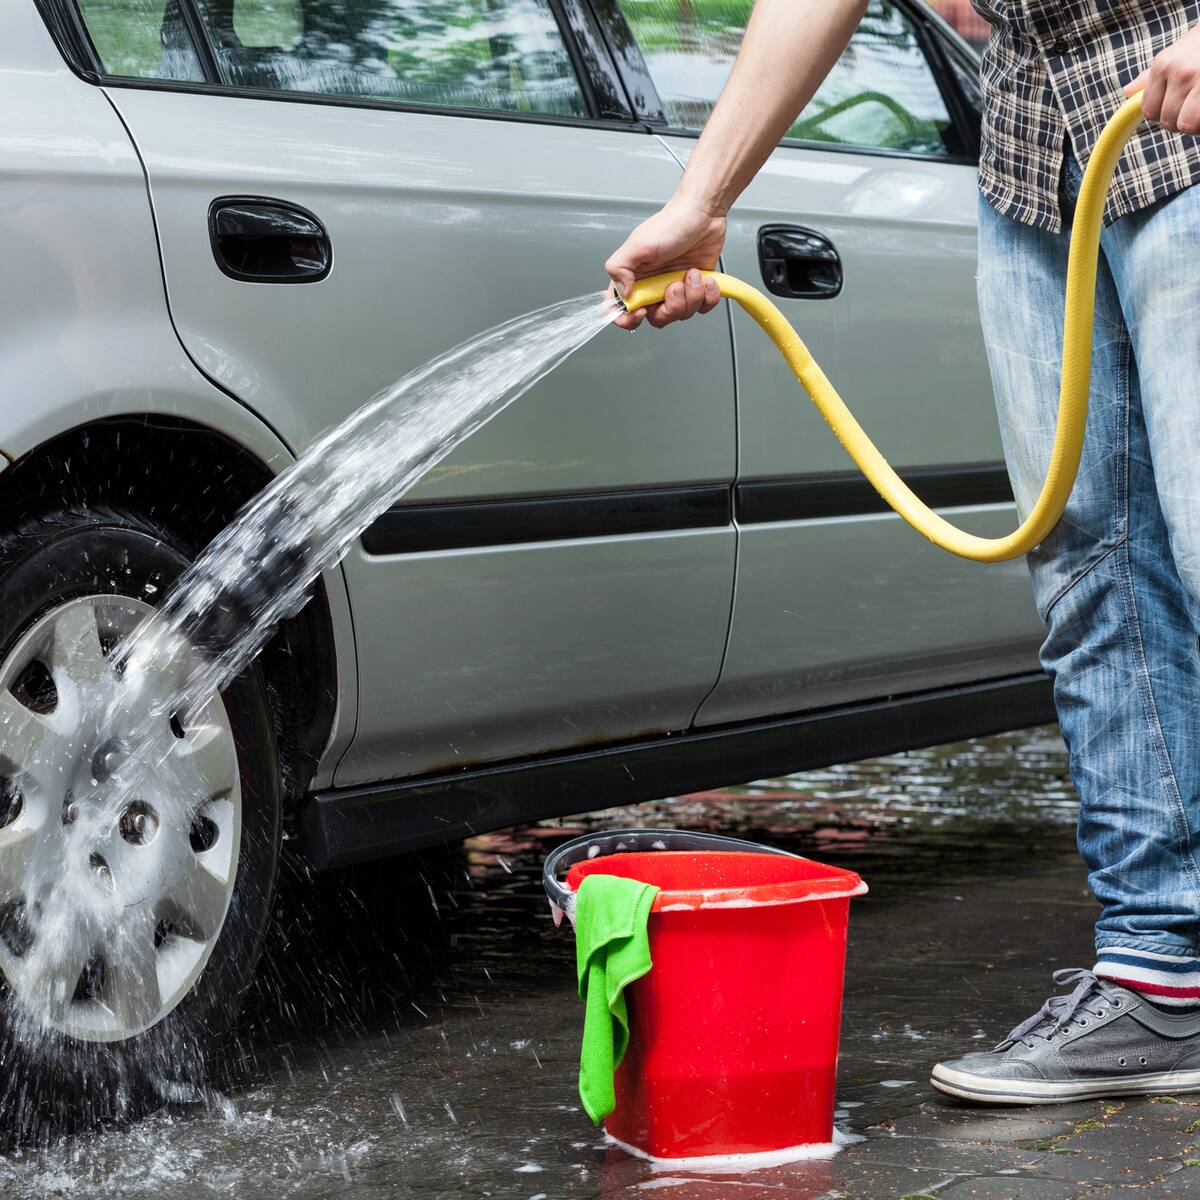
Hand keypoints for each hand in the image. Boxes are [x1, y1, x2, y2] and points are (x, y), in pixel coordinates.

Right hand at [604, 198, 725, 330]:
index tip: (643, 310)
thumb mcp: (638, 244)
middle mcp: (654, 286)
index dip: (629, 318)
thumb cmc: (672, 223)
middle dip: (671, 307)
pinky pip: (703, 307)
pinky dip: (708, 296)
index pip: (622, 310)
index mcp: (635, 278)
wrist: (704, 214)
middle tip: (674, 286)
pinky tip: (705, 278)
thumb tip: (622, 293)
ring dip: (692, 296)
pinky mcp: (697, 288)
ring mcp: (676, 288)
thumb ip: (620, 268)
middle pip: (657, 318)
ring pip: (682, 314)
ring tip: (693, 274)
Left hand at [1126, 25, 1199, 132]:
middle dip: (1180, 119)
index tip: (1176, 106)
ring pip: (1187, 125)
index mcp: (1164, 65)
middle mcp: (1181, 73)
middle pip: (1168, 121)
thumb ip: (1153, 75)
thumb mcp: (1176, 53)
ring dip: (1195, 123)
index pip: (1149, 110)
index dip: (1162, 114)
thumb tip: (1128, 91)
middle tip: (1193, 107)